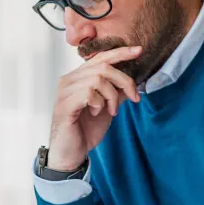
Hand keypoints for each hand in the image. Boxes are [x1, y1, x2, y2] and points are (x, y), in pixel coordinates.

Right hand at [47, 47, 141, 169]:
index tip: (139, 50)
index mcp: (78, 78)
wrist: (72, 154)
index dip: (120, 52)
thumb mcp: (108, 108)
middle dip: (124, 81)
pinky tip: (96, 113)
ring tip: (110, 111)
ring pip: (97, 79)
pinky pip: (89, 93)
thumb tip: (132, 83)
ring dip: (111, 96)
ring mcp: (65, 92)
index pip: (100, 58)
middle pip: (103, 67)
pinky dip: (99, 103)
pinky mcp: (65, 104)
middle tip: (133, 98)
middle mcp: (69, 80)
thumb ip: (117, 93)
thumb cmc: (85, 131)